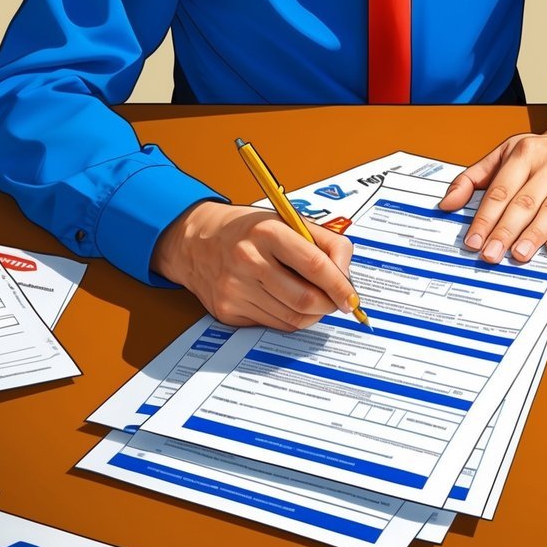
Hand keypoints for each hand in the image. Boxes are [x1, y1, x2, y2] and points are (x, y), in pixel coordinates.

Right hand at [152, 201, 358, 330]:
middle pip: (305, 298)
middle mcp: (247, 260)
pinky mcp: (227, 310)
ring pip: (292, 318)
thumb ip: (327, 243)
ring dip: (312, 314)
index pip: (315, 265)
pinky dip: (289, 318)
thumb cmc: (248, 231)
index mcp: (266, 231)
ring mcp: (235, 288)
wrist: (195, 241)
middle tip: (335, 301)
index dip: (340, 286)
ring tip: (312, 300)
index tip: (351, 298)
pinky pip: (274, 325)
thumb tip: (346, 277)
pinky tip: (285, 302)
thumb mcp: (288, 221)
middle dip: (328, 305)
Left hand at [439, 105, 546, 262]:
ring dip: (534, 235)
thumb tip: (447, 203)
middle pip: (524, 203)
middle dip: (506, 231)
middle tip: (491, 254)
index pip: (500, 190)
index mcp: (524, 154)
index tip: (474, 240)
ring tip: (518, 254)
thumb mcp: (504, 153)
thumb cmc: (541, 151)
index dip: (486, 218)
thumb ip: (473, 178)